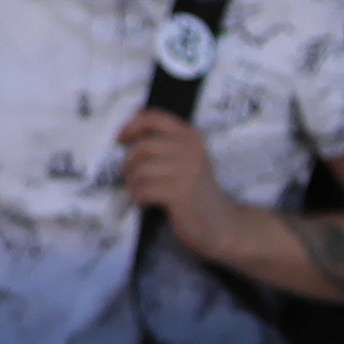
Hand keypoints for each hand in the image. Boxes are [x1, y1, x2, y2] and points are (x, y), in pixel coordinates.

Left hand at [117, 109, 235, 245]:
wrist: (222, 225)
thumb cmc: (197, 193)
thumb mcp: (187, 161)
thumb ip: (165, 145)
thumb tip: (127, 135)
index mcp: (191, 137)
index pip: (154, 117)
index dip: (132, 126)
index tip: (121, 140)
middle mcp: (190, 149)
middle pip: (141, 147)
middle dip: (129, 165)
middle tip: (133, 179)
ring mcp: (186, 171)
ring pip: (139, 170)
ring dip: (134, 184)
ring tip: (143, 193)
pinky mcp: (179, 193)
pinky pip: (143, 190)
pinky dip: (139, 198)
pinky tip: (147, 203)